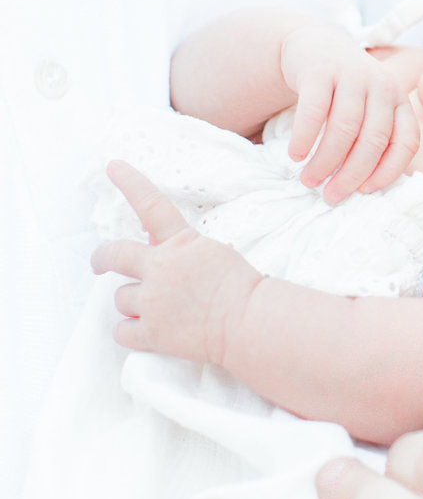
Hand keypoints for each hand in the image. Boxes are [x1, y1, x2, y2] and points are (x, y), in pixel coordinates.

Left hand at [91, 163, 260, 367]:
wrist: (248, 321)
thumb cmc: (241, 287)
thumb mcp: (213, 253)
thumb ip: (182, 250)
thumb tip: (160, 253)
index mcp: (179, 244)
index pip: (150, 204)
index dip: (129, 182)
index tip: (112, 166)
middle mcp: (159, 269)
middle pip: (113, 255)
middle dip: (101, 258)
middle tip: (99, 263)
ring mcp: (152, 302)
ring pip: (121, 298)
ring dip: (133, 303)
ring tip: (156, 310)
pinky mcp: (151, 333)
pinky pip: (122, 331)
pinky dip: (131, 331)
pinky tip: (144, 330)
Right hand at [281, 22, 418, 202]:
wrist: (317, 44)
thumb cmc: (345, 90)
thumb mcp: (370, 108)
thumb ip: (374, 138)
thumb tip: (363, 186)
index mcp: (399, 100)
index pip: (406, 141)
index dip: (389, 170)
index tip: (367, 191)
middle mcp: (381, 86)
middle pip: (373, 140)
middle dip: (352, 174)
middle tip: (332, 195)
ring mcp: (352, 75)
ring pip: (344, 128)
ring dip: (326, 162)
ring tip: (310, 180)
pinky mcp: (321, 70)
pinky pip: (314, 111)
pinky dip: (305, 138)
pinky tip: (296, 155)